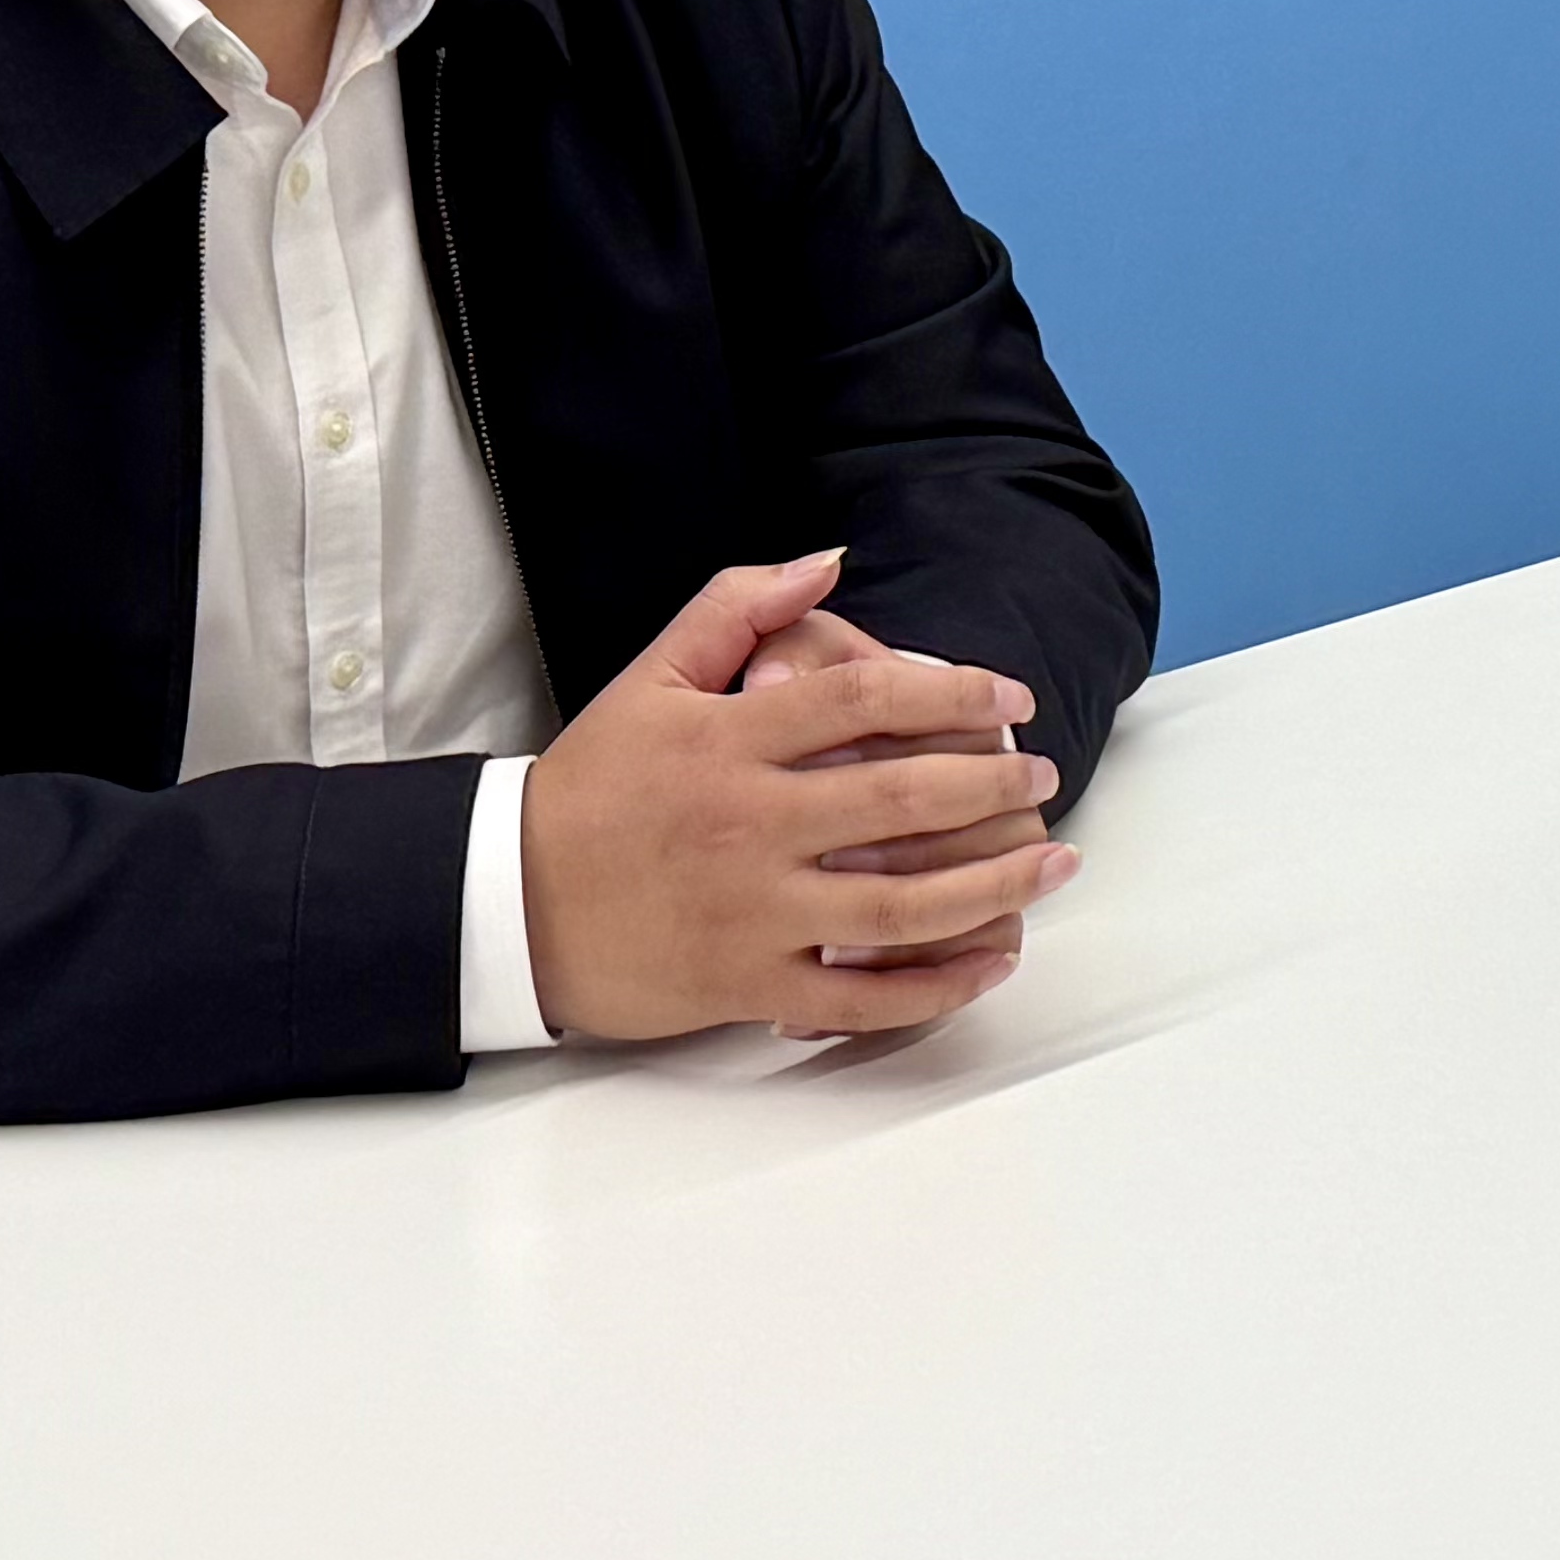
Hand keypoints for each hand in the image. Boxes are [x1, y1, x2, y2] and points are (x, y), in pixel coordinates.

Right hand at [522, 555, 1073, 1040]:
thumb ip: (736, 607)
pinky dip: (934, 987)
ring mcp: (751, 912)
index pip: (864, 698)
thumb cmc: (590, 788)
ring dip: (992, 885)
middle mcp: (748, 824)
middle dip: (992, 786)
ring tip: (1052, 863)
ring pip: (899, 905)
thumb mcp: (650, 678)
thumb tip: (830, 561)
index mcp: (729, 740)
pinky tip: (990, 961)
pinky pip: (859, 997)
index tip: (1008, 698)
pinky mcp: (746, 986)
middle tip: (1042, 776)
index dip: (952, 692)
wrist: (507, 902)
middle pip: (900, 800)